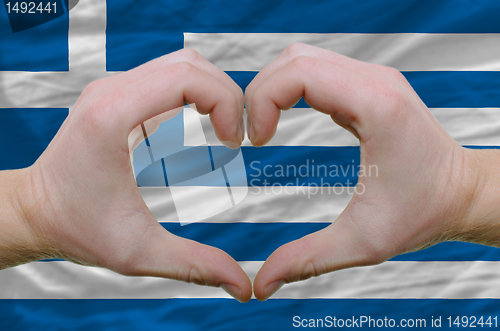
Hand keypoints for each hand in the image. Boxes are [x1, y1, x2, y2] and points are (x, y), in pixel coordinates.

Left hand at [2, 49, 251, 301]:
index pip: (188, 77)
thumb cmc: (78, 229)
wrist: (35, 211)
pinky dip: (196, 93)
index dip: (226, 103)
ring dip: (213, 91)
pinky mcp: (118, 94)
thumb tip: (244, 286)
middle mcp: (111, 91)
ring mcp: (113, 88)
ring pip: (182, 64)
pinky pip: (168, 76)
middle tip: (238, 137)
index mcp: (113, 116)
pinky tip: (204, 125)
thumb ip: (195, 266)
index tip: (235, 143)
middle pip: (190, 64)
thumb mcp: (139, 253)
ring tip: (225, 131)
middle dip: (227, 95)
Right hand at [245, 43, 496, 300]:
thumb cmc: (424, 214)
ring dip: (273, 88)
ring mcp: (373, 79)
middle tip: (251, 135)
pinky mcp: (369, 86)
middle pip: (294, 59)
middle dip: (259, 92)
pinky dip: (291, 88)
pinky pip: (318, 70)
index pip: (298, 73)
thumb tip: (261, 285)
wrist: (463, 194)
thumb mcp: (362, 242)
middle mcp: (375, 81)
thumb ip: (306, 260)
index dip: (261, 101)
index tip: (255, 142)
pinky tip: (284, 118)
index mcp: (375, 107)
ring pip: (303, 58)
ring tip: (264, 128)